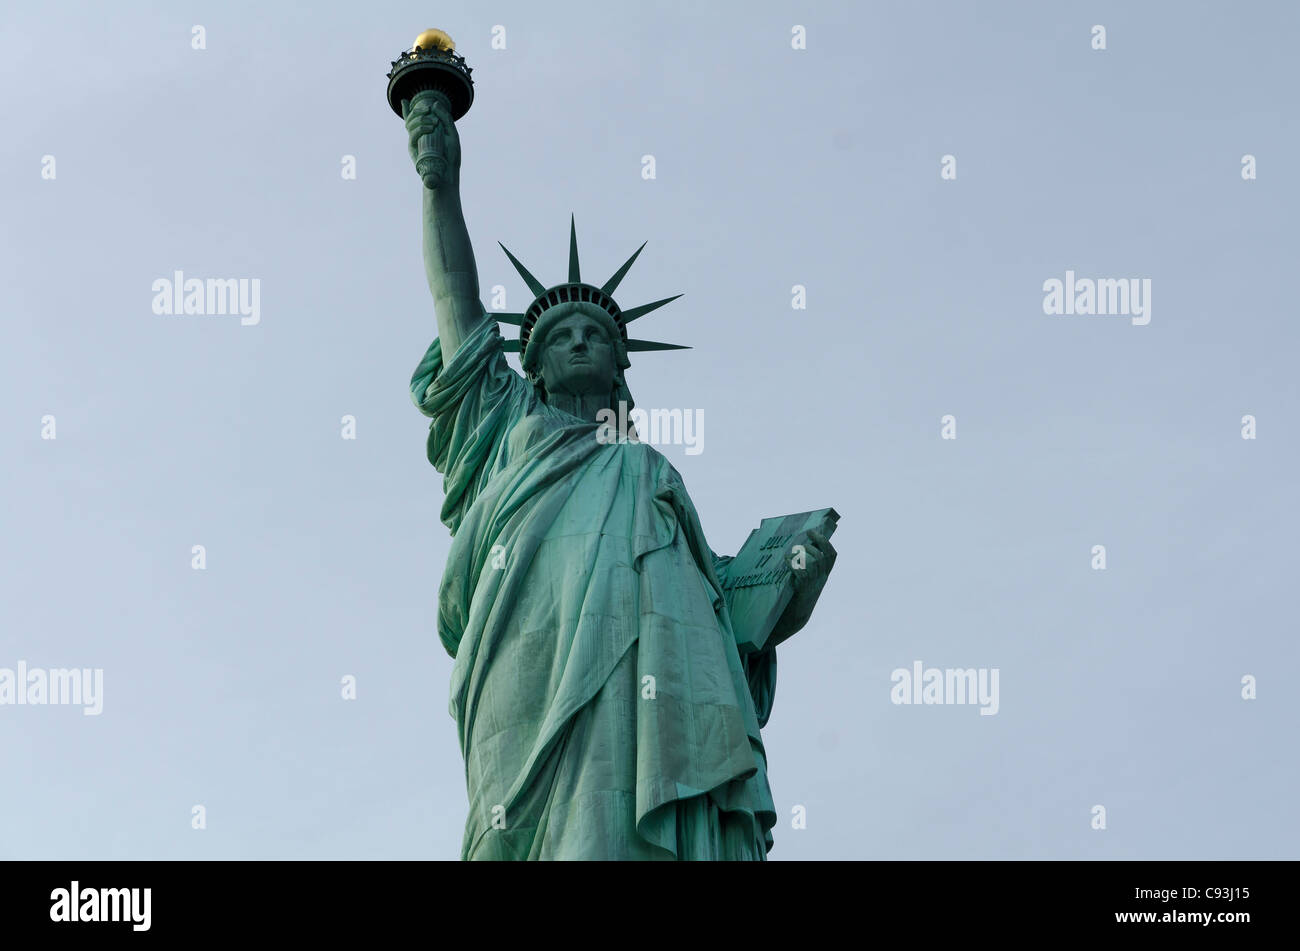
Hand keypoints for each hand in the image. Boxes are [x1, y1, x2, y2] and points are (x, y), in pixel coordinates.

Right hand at [403, 94, 460, 190]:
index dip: (406, 110)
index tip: (403, 100)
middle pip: (410, 119)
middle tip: (429, 108)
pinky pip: (412, 135)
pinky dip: (421, 129)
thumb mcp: (451, 134)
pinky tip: (430, 127)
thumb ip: (445, 118)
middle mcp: (418, 137)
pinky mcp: (413, 150)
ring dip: (421, 119)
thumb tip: (435, 103)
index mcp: (426, 133)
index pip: (414, 120)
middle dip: (418, 110)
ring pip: (409, 125)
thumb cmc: (451, 156)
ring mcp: (414, 143)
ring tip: (434, 122)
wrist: (448, 174)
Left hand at [770, 529, 836, 646]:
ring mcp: (813, 584)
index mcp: (823, 575)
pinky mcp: (803, 590)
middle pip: (823, 557)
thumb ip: (806, 566)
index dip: (824, 541)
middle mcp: (821, 579)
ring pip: (814, 563)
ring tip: (791, 554)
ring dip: (802, 554)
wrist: (794, 618)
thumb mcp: (806, 580)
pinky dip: (794, 564)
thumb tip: (798, 547)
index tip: (813, 532)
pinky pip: (802, 573)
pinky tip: (786, 561)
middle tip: (800, 544)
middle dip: (812, 546)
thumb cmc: (796, 595)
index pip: (832, 556)